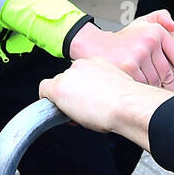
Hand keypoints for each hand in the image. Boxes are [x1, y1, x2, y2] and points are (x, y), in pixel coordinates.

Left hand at [38, 58, 172, 148]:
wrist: (129, 106)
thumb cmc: (130, 102)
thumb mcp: (121, 87)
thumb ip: (108, 86)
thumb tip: (101, 97)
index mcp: (98, 61)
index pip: (81, 73)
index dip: (82, 89)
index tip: (89, 99)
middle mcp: (82, 64)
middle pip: (68, 79)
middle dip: (72, 94)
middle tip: (84, 108)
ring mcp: (69, 75)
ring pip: (58, 85)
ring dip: (64, 99)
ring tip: (79, 113)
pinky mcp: (59, 87)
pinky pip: (44, 90)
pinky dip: (47, 101)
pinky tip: (59, 112)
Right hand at [68, 10, 173, 93]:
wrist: (94, 46)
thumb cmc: (121, 39)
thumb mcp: (141, 22)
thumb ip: (160, 17)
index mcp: (157, 32)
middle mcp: (150, 41)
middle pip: (168, 73)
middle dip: (172, 87)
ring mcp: (139, 54)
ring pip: (157, 81)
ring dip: (157, 90)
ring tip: (157, 98)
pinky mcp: (129, 67)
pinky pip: (144, 85)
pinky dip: (145, 91)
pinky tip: (143, 96)